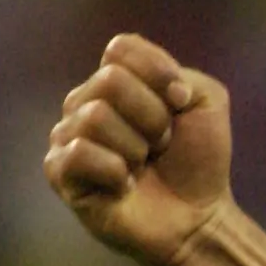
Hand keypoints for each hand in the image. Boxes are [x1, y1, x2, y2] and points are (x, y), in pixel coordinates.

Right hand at [44, 32, 234, 265]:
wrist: (197, 217)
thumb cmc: (197, 161)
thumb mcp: (206, 104)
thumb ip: (184, 77)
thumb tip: (162, 90)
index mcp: (115, 79)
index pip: (121, 48)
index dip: (159, 74)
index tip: (180, 105)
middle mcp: (84, 101)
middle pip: (110, 80)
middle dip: (153, 117)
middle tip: (161, 144)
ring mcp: (67, 135)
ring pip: (95, 116)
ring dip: (136, 147)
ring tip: (142, 166)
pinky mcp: (59, 172)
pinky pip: (78, 153)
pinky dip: (114, 172)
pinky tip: (124, 186)